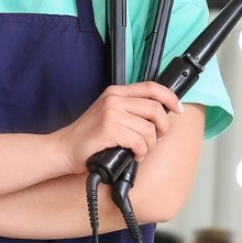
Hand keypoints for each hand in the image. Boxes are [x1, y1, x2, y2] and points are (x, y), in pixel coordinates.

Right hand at [52, 82, 182, 174]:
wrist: (64, 148)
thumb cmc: (88, 136)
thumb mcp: (109, 113)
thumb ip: (130, 109)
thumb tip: (158, 115)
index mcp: (116, 92)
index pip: (152, 87)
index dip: (170, 97)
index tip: (178, 108)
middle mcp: (114, 99)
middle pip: (155, 108)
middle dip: (162, 127)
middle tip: (155, 138)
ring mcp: (111, 113)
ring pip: (149, 128)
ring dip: (149, 144)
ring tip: (140, 150)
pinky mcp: (109, 129)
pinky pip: (139, 141)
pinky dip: (141, 152)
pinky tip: (133, 155)